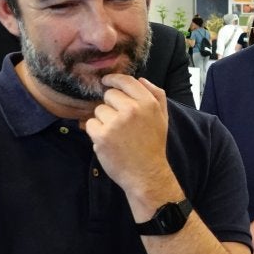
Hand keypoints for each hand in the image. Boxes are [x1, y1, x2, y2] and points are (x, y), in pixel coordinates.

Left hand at [84, 75, 176, 208]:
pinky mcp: (101, 135)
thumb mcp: (162, 117)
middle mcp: (132, 110)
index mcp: (148, 103)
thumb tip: (141, 79)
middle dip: (111, 106)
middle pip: (109, 95)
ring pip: (98, 110)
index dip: (113, 79)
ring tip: (116, 134)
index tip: (106, 82)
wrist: (146, 174)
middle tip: (119, 122)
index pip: (126, 81)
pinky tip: (108, 141)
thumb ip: (156, 95)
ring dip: (103, 120)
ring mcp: (116, 123)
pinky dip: (95, 132)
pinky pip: (90, 124)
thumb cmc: (153, 145)